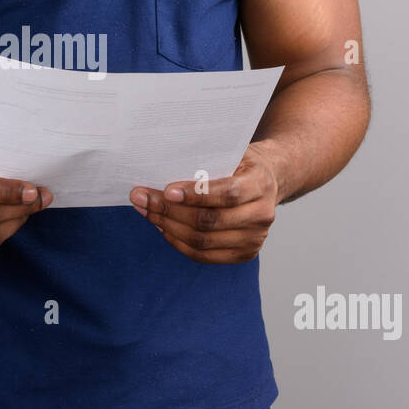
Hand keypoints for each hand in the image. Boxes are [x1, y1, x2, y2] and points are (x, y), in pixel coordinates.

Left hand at [128, 142, 279, 263]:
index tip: (167, 191)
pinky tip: (162, 227)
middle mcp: (262, 214)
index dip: (196, 195)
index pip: (228, 194)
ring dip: (168, 226)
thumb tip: (162, 169)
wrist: (266, 182)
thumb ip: (205, 161)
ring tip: (146, 211)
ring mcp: (254, 238)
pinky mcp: (244, 254)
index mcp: (260, 184)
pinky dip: (178, 242)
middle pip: (210, 221)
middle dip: (170, 211)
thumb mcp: (229, 153)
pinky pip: (203, 255)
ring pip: (202, 241)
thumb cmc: (240, 164)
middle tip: (142, 198)